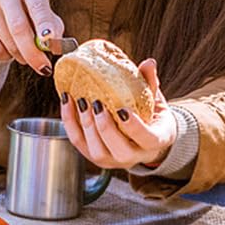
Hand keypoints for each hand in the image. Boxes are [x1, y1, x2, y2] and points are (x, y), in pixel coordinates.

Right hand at [0, 0, 66, 77]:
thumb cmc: (31, 21)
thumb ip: (54, 32)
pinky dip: (5, 57)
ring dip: (21, 56)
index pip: (38, 6)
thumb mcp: (48, 23)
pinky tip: (4, 47)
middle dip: (32, 51)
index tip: (49, 42)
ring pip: (8, 42)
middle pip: (18, 26)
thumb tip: (53, 44)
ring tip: (22, 51)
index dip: (44, 25)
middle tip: (43, 68)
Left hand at [62, 58, 180, 171]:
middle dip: (106, 128)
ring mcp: (113, 161)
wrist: (143, 137)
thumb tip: (148, 63)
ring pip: (97, 151)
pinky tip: (67, 102)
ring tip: (81, 101)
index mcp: (154, 142)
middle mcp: (134, 157)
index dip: (134, 127)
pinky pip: (79, 143)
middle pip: (120, 151)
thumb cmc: (151, 117)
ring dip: (86, 126)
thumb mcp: (156, 100)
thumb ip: (150, 83)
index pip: (146, 139)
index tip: (122, 109)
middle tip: (97, 104)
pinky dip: (70, 123)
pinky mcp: (95, 158)